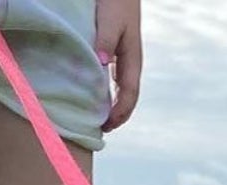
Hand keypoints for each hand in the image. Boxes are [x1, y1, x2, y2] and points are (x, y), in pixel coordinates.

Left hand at [95, 0, 141, 130]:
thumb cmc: (116, 0)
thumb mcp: (110, 19)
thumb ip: (105, 41)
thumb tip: (101, 65)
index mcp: (132, 59)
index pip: (129, 95)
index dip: (119, 113)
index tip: (106, 126)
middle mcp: (130, 62)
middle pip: (127, 97)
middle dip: (117, 116)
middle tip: (101, 129)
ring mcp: (124, 58)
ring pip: (121, 90)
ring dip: (112, 105)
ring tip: (98, 117)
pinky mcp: (115, 52)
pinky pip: (113, 79)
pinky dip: (105, 91)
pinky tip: (94, 94)